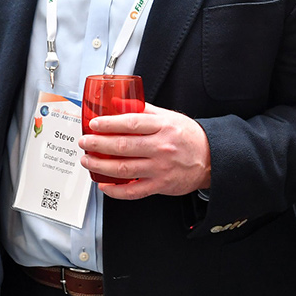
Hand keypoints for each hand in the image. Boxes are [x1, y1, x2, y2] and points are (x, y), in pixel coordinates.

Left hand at [79, 104, 210, 199]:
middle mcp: (161, 147)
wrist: (211, 159)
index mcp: (163, 127)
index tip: (94, 124)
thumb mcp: (169, 117)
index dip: (109, 124)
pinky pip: (134, 191)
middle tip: (85, 142)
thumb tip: (117, 103)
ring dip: (101, 166)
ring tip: (88, 161)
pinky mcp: (161, 186)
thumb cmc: (189, 137)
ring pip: (124, 169)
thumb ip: (143, 110)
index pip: (132, 123)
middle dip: (99, 144)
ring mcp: (160, 168)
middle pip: (124, 146)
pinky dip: (116, 191)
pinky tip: (104, 185)